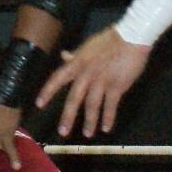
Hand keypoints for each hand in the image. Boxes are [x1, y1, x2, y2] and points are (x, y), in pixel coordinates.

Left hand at [36, 27, 150, 136]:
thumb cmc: (111, 40)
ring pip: (92, 105)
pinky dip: (108, 118)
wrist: (132, 37)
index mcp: (78, 63)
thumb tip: (64, 56)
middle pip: (74, 98)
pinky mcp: (117, 86)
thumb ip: (76, 55)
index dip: (48, 91)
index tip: (39, 104)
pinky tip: (107, 128)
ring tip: (88, 134)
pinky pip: (110, 106)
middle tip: (63, 132)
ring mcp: (102, 81)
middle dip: (68, 117)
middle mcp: (86, 74)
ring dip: (90, 122)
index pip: (58, 78)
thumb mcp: (89, 45)